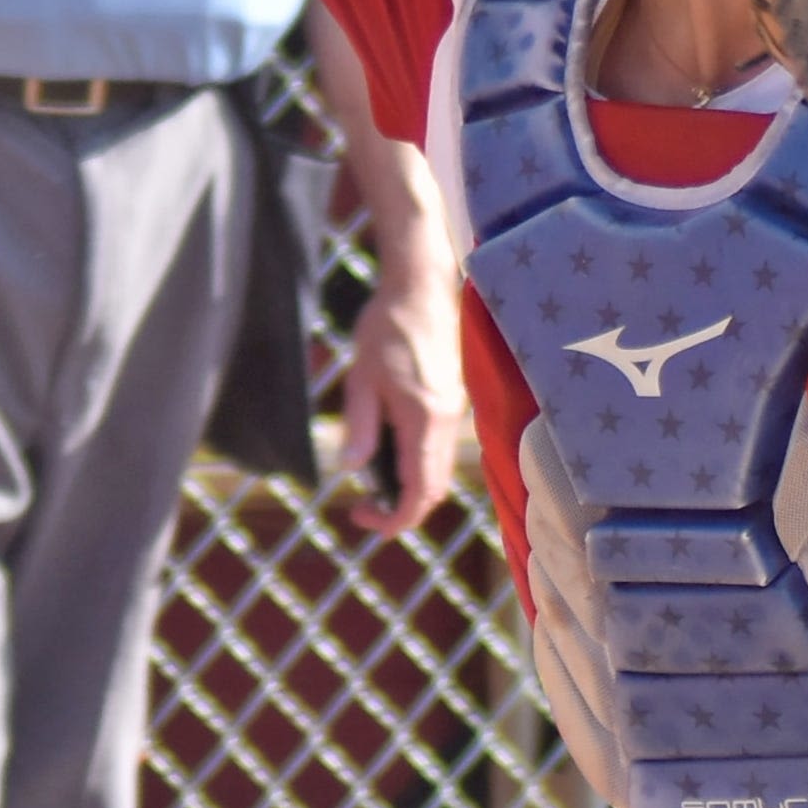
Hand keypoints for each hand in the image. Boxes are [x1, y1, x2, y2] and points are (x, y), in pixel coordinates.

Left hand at [336, 225, 462, 537]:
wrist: (422, 287)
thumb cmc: (386, 327)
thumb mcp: (361, 379)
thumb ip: (361, 429)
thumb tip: (353, 470)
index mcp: (424, 420)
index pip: (418, 491)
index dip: (395, 519)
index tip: (366, 520)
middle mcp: (447, 422)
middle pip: (433, 489)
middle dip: (402, 510)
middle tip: (364, 509)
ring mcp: (454, 413)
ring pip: (439, 471)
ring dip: (410, 489)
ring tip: (373, 484)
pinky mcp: (453, 401)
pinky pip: (440, 450)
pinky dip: (419, 466)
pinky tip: (390, 453)